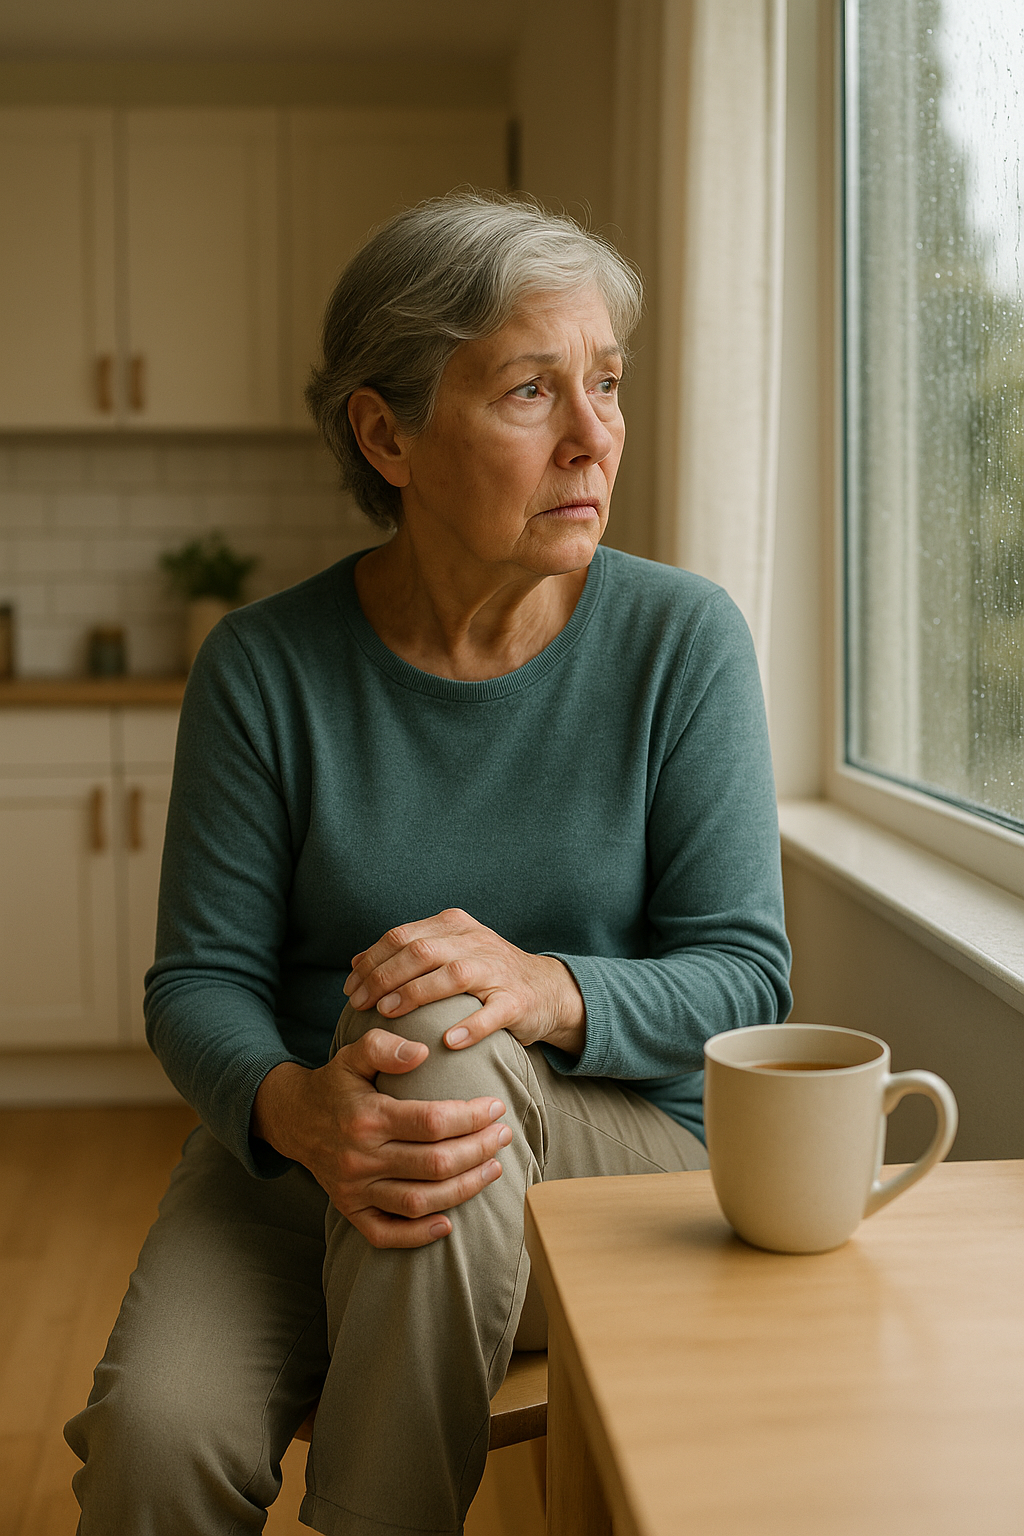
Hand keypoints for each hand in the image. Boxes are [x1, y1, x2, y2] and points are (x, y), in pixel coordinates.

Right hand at [251, 1028, 512, 1248]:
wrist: (292, 1120)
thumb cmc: (335, 1085)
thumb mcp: (352, 1055)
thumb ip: (384, 1046)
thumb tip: (422, 1052)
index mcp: (367, 1118)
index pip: (431, 1122)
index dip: (470, 1117)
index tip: (495, 1108)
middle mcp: (360, 1158)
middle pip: (434, 1164)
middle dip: (478, 1150)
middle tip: (503, 1136)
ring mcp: (354, 1189)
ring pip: (419, 1201)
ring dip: (463, 1189)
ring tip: (493, 1169)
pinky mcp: (350, 1210)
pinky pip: (385, 1233)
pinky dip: (418, 1235)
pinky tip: (449, 1223)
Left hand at [343, 907, 585, 1055]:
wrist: (546, 989)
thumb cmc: (484, 974)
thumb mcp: (447, 953)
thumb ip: (406, 954)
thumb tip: (356, 963)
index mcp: (454, 926)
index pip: (403, 936)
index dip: (371, 961)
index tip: (350, 988)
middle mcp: (475, 942)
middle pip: (421, 951)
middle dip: (384, 977)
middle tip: (361, 1004)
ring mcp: (498, 971)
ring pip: (452, 975)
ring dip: (416, 993)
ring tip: (389, 1012)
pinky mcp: (517, 1001)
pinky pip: (492, 1013)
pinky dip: (469, 1026)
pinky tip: (447, 1041)